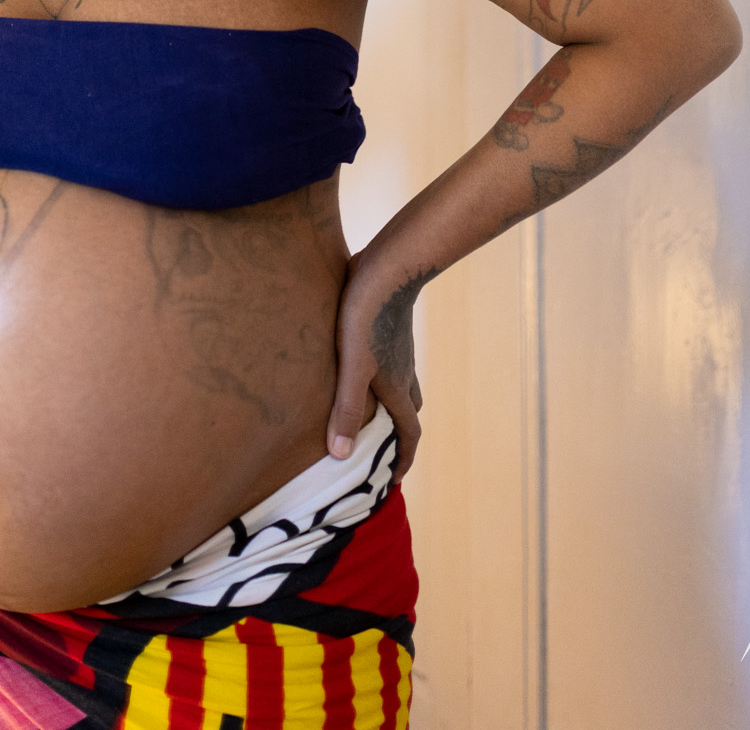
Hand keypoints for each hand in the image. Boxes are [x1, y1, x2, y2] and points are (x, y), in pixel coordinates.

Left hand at [325, 249, 430, 480]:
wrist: (388, 268)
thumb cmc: (368, 316)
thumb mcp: (353, 366)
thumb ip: (347, 408)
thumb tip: (341, 455)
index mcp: (397, 388)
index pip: (408, 433)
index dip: (403, 459)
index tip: (394, 480)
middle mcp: (402, 372)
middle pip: (407, 412)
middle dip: (397, 435)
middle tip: (378, 451)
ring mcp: (396, 350)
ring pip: (399, 385)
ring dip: (388, 405)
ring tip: (364, 414)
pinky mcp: (386, 330)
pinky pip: (388, 363)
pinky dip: (378, 377)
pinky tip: (354, 369)